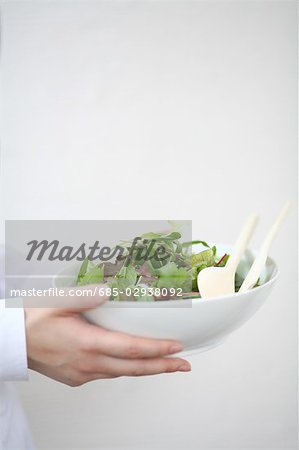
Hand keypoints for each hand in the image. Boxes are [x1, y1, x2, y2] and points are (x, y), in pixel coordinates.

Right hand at [25, 287, 190, 386]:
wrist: (15, 343)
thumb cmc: (35, 322)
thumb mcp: (59, 302)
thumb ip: (86, 296)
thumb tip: (109, 291)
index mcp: (87, 343)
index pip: (130, 349)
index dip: (156, 349)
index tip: (176, 347)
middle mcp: (88, 363)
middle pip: (134, 368)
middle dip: (162, 367)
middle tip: (184, 365)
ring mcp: (84, 373)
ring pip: (122, 374)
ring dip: (147, 369)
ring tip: (166, 364)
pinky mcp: (79, 378)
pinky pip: (108, 374)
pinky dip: (126, 369)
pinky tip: (133, 362)